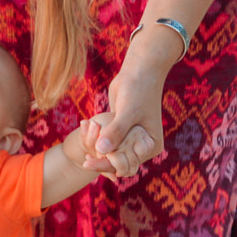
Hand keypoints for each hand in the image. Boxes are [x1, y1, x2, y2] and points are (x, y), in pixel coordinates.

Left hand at [86, 47, 167, 179]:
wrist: (138, 71)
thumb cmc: (138, 89)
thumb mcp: (128, 111)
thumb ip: (115, 131)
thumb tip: (101, 150)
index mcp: (151, 146)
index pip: (129, 165)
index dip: (110, 165)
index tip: (92, 160)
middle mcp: (142, 146)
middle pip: (120, 163)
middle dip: (103, 163)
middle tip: (86, 161)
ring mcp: (131, 139)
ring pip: (112, 155)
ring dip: (99, 155)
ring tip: (85, 155)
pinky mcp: (120, 132)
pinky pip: (108, 144)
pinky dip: (98, 144)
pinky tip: (87, 141)